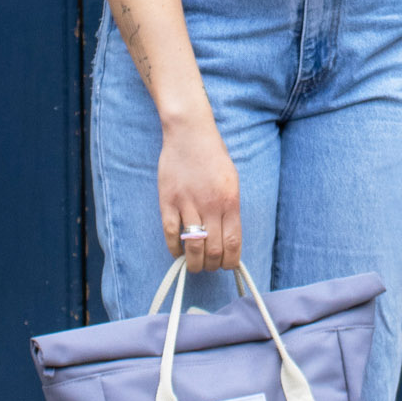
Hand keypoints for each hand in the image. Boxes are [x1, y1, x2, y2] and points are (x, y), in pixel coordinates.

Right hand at [157, 109, 241, 274]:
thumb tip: (229, 238)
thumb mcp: (232, 182)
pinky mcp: (168, 201)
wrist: (190, 134)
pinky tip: (178, 252)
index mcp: (230, 201)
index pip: (233, 243)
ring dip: (194, 263)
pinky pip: (171, 233)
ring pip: (193, 246)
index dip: (230, 261)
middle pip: (213, 249)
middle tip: (208, 266)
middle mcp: (211, 205)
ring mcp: (188, 204)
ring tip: (193, 265)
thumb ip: (231, 209)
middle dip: (212, 265)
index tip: (226, 266)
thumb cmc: (213, 157)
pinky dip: (174, 249)